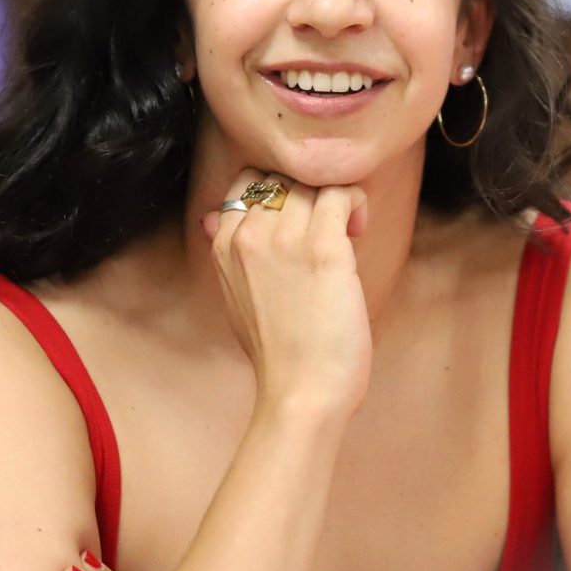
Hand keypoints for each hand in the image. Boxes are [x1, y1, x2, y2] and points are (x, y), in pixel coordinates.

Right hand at [203, 170, 372, 419]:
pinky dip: (354, 202)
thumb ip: (228, 253)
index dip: (279, 190)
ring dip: (335, 199)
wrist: (300, 392)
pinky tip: (357, 229)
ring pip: (314, 183)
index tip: (298, 219)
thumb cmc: (276, 352)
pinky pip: (340, 193)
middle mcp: (250, 234)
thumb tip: (213, 217)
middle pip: (284, 177)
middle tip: (327, 225)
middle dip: (308, 192)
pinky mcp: (323, 248)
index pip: (248, 181)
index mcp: (224, 245)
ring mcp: (285, 239)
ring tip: (346, 231)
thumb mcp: (234, 297)